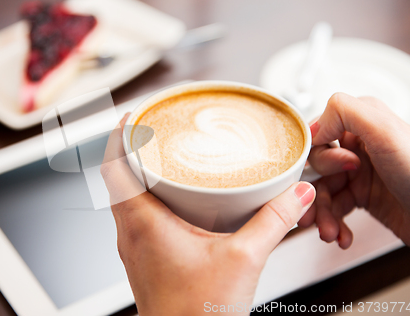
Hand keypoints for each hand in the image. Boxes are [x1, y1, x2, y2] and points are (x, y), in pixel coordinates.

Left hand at [101, 113, 315, 314]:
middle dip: (129, 147)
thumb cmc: (198, 314)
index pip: (113, 167)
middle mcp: (130, 233)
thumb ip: (274, 222)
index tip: (133, 114)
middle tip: (150, 127)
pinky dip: (145, 194)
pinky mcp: (144, 257)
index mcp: (143, 223)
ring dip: (135, 171)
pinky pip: (134, 215)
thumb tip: (296, 194)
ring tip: (159, 153)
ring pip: (123, 196)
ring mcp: (134, 246)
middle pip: (115, 177)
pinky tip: (171, 196)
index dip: (118, 134)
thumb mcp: (244, 260)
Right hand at [298, 93, 409, 248]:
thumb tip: (313, 127)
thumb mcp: (386, 132)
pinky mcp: (364, 197)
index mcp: (362, 123)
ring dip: (321, 215)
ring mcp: (360, 173)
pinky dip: (335, 224)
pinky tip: (340, 234)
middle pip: (316, 167)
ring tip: (328, 231)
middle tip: (314, 210)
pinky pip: (336, 209)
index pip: (317, 136)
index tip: (322, 176)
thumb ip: (345, 112)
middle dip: (313, 193)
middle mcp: (359, 146)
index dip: (315, 160)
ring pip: (323, 191)